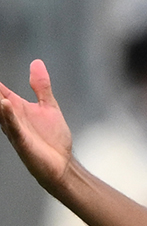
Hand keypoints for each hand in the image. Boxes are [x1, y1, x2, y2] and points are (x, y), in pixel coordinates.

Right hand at [0, 60, 73, 193]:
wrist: (62, 164)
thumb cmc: (52, 138)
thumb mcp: (48, 106)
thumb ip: (41, 86)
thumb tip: (36, 62)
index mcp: (16, 107)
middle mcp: (11, 117)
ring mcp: (15, 129)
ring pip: (0, 112)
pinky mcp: (22, 141)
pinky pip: (13, 127)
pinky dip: (8, 116)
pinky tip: (5, 104)